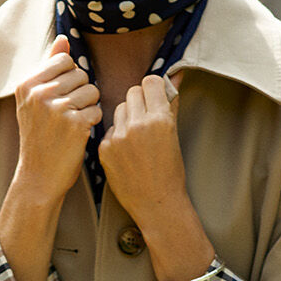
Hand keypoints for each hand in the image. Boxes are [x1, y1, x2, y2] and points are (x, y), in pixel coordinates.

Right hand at [12, 35, 101, 206]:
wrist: (38, 177)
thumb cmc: (40, 137)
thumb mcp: (35, 101)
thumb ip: (50, 67)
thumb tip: (63, 38)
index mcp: (27, 84)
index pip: (65, 61)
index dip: (70, 78)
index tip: (60, 98)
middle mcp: (40, 93)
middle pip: (81, 74)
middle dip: (80, 93)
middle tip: (65, 116)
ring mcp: (57, 109)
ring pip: (92, 91)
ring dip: (88, 107)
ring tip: (72, 124)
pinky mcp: (75, 124)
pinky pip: (96, 110)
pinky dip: (92, 123)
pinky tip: (77, 135)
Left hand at [97, 72, 187, 228]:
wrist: (156, 204)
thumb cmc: (170, 171)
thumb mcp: (174, 135)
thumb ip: (171, 104)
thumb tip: (176, 76)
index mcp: (160, 119)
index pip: (150, 82)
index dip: (153, 90)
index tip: (154, 99)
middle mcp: (138, 125)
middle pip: (133, 92)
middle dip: (139, 102)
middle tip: (146, 120)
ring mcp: (119, 137)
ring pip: (119, 108)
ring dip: (127, 116)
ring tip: (136, 138)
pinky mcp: (104, 148)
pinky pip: (109, 128)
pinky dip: (117, 136)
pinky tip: (126, 152)